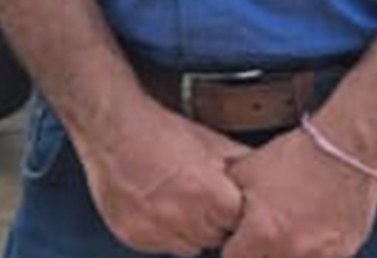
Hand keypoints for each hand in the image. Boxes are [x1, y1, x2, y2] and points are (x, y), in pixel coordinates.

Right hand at [75, 103, 250, 257]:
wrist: (112, 131)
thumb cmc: (161, 131)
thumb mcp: (210, 140)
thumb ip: (239, 162)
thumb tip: (265, 172)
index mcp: (204, 191)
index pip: (238, 221)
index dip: (237, 209)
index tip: (233, 201)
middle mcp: (178, 216)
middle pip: (216, 237)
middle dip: (217, 222)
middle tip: (209, 200)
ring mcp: (153, 230)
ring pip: (190, 247)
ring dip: (193, 231)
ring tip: (186, 204)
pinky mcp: (133, 237)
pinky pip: (162, 246)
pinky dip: (167, 233)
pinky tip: (164, 209)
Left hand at [223, 128, 376, 257]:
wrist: (348, 144)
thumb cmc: (300, 154)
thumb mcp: (248, 170)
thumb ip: (226, 201)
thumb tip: (217, 215)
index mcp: (263, 234)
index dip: (235, 249)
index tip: (241, 240)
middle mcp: (291, 251)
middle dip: (260, 252)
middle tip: (268, 232)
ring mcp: (320, 255)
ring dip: (287, 253)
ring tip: (292, 231)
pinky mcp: (344, 252)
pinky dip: (315, 252)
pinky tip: (314, 230)